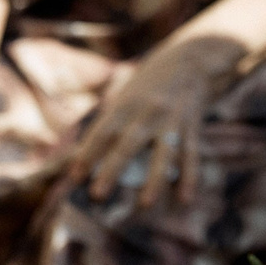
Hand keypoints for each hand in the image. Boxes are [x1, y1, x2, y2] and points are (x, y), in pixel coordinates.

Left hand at [65, 32, 242, 208]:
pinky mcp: (191, 127)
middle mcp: (147, 112)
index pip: (101, 132)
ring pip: (163, 153)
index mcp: (125, 105)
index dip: (86, 154)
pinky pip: (191, 155)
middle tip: (98, 195)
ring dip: (154, 180)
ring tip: (146, 204)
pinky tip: (185, 198)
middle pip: (128, 143)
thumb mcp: (124, 97)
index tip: (74, 178)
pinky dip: (189, 177)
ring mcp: (171, 120)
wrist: (189, 60)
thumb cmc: (146, 87)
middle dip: (112, 169)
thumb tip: (77, 160)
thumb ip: (107, 126)